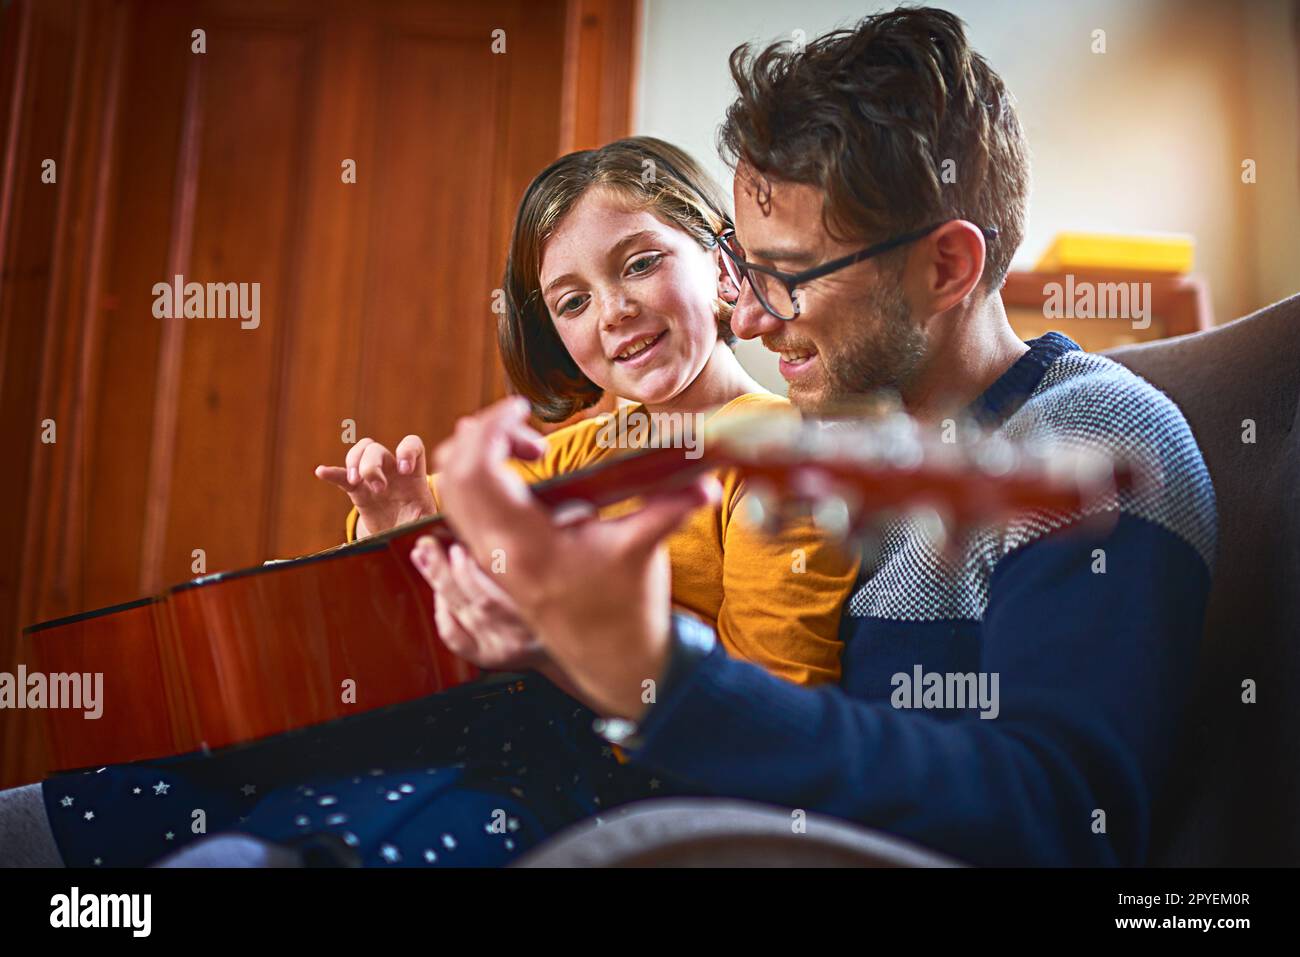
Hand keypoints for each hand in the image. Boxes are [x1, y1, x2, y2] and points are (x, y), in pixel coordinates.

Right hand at [315, 435, 437, 537]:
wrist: (399, 535)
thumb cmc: (417, 525)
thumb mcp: (427, 523)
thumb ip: (428, 521)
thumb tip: (429, 532)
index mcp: (412, 475)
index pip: (412, 445)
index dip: (407, 450)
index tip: (405, 470)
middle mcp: (391, 470)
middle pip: (376, 449)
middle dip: (372, 466)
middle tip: (379, 489)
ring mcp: (373, 477)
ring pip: (359, 453)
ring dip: (354, 463)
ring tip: (355, 482)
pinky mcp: (357, 490)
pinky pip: (342, 476)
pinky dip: (332, 473)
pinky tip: (322, 472)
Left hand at [432, 397, 718, 718]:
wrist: (614, 660)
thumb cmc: (628, 608)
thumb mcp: (646, 550)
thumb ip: (673, 508)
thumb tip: (707, 480)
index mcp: (527, 545)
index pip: (479, 470)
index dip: (493, 428)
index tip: (524, 409)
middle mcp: (497, 553)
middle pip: (453, 474)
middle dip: (482, 435)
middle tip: (528, 429)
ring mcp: (490, 561)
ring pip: (451, 492)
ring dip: (477, 457)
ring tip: (528, 451)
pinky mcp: (493, 564)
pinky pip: (462, 511)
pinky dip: (478, 481)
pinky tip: (522, 479)